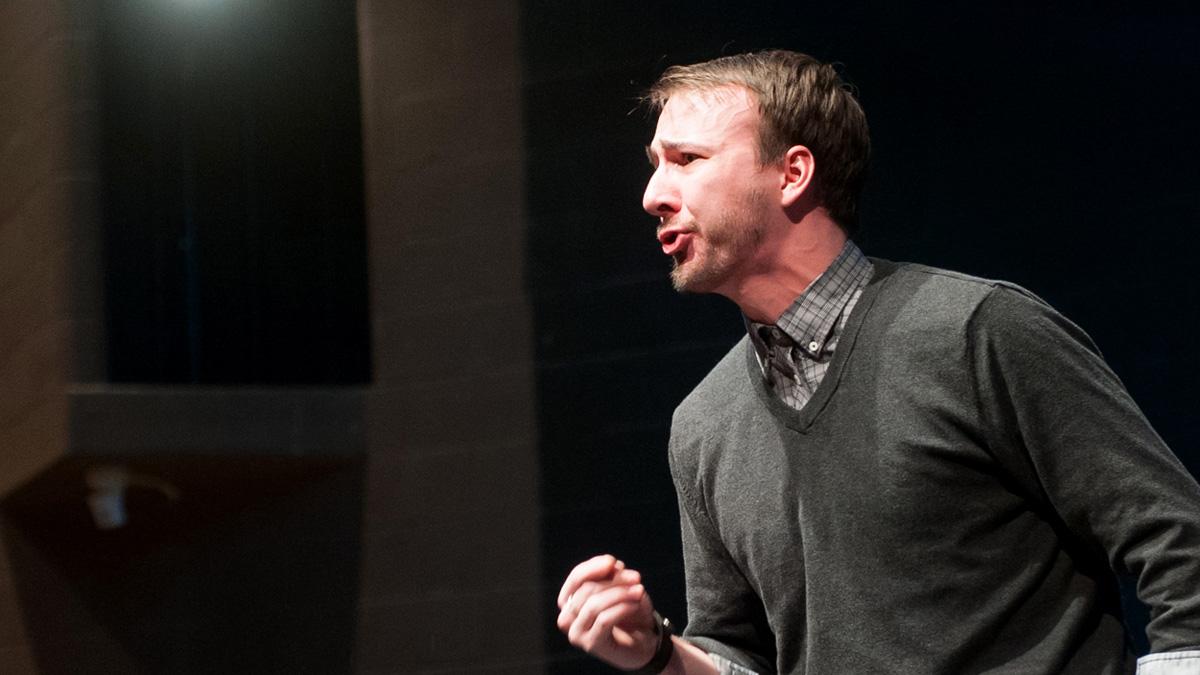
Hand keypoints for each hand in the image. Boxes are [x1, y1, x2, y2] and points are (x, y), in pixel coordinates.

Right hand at [557, 554, 657, 669]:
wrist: (645, 643)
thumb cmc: (630, 613)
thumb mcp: (622, 588)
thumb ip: (612, 575)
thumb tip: (611, 564)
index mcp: (570, 601)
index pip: (576, 578)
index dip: (593, 567)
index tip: (613, 562)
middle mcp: (567, 618)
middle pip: (586, 590)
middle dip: (614, 580)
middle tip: (636, 578)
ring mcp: (577, 633)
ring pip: (593, 605)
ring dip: (620, 594)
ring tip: (639, 591)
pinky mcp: (591, 645)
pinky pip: (604, 620)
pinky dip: (622, 609)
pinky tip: (635, 605)